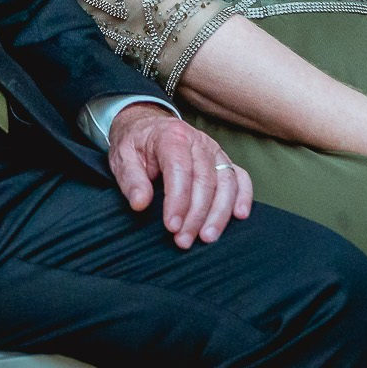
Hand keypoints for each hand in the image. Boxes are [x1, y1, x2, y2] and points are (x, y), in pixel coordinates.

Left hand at [106, 106, 253, 249]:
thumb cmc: (135, 144)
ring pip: (226, 182)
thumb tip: (140, 203)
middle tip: (184, 240)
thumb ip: (131, 180)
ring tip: (208, 238)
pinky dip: (244, 196)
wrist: (146, 127)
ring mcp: (214, 151)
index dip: (178, 201)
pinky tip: (239, 215)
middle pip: (205, 180)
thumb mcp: (122, 157)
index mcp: (172, 136)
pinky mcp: (223, 161)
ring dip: (219, 213)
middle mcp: (198, 141)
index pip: (180, 170)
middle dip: (196, 215)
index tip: (172, 226)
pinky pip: (240, 177)